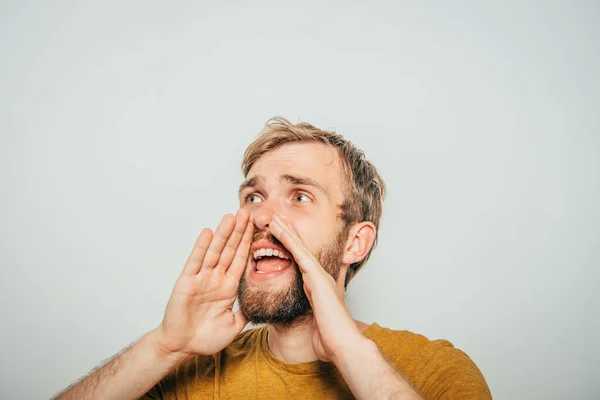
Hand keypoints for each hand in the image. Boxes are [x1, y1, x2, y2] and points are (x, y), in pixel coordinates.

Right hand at [155, 209, 252, 356]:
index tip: (258, 228)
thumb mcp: (234, 325)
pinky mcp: (187, 282)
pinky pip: (195, 261)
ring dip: (223, 234)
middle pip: (229, 250)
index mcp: (228, 287)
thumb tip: (263, 304)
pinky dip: (201, 247)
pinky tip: (208, 232)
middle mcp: (216, 279)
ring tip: (231, 216)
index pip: (241, 259)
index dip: (249, 244)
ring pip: (215, 251)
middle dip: (239, 232)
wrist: (182, 347)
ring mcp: (201, 278)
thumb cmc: (205, 338)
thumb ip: (246, 312)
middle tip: (247, 212)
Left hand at [269, 214, 368, 361]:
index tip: (276, 237)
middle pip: (299, 250)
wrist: (343, 345)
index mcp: (316, 287)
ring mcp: (319, 276)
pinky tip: (279, 229)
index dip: (288, 248)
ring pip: (299, 247)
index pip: (299, 262)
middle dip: (287, 235)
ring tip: (273, 217)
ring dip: (286, 231)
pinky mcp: (316, 277)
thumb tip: (303, 325)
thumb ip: (309, 318)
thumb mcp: (313, 324)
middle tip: (274, 219)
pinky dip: (288, 240)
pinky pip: (299, 254)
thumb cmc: (329, 340)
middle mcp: (318, 278)